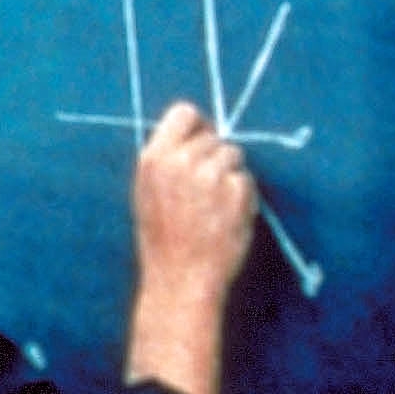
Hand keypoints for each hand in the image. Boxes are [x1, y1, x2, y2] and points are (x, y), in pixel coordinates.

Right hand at [125, 103, 255, 393]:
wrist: (180, 281)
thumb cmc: (163, 242)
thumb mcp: (148, 193)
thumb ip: (167, 161)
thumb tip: (197, 135)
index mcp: (154, 158)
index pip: (184, 113)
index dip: (199, 126)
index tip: (203, 143)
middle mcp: (181, 160)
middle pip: (214, 136)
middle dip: (216, 159)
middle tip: (207, 192)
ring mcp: (209, 174)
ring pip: (234, 156)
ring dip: (230, 178)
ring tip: (215, 209)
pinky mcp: (235, 190)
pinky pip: (246, 181)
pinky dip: (242, 198)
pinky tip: (226, 220)